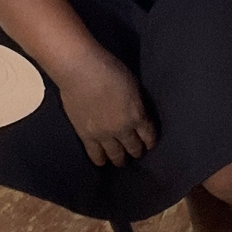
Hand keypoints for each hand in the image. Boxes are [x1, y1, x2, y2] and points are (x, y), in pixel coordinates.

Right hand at [57, 46, 156, 166]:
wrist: (81, 72)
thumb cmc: (109, 69)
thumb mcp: (132, 85)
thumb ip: (136, 103)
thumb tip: (135, 112)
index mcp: (137, 115)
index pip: (149, 136)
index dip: (150, 141)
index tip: (148, 144)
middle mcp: (123, 130)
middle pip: (133, 147)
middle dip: (136, 151)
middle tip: (135, 153)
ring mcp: (104, 135)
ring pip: (115, 155)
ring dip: (119, 159)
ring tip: (119, 160)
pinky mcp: (86, 136)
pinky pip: (95, 154)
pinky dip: (100, 160)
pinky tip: (101, 162)